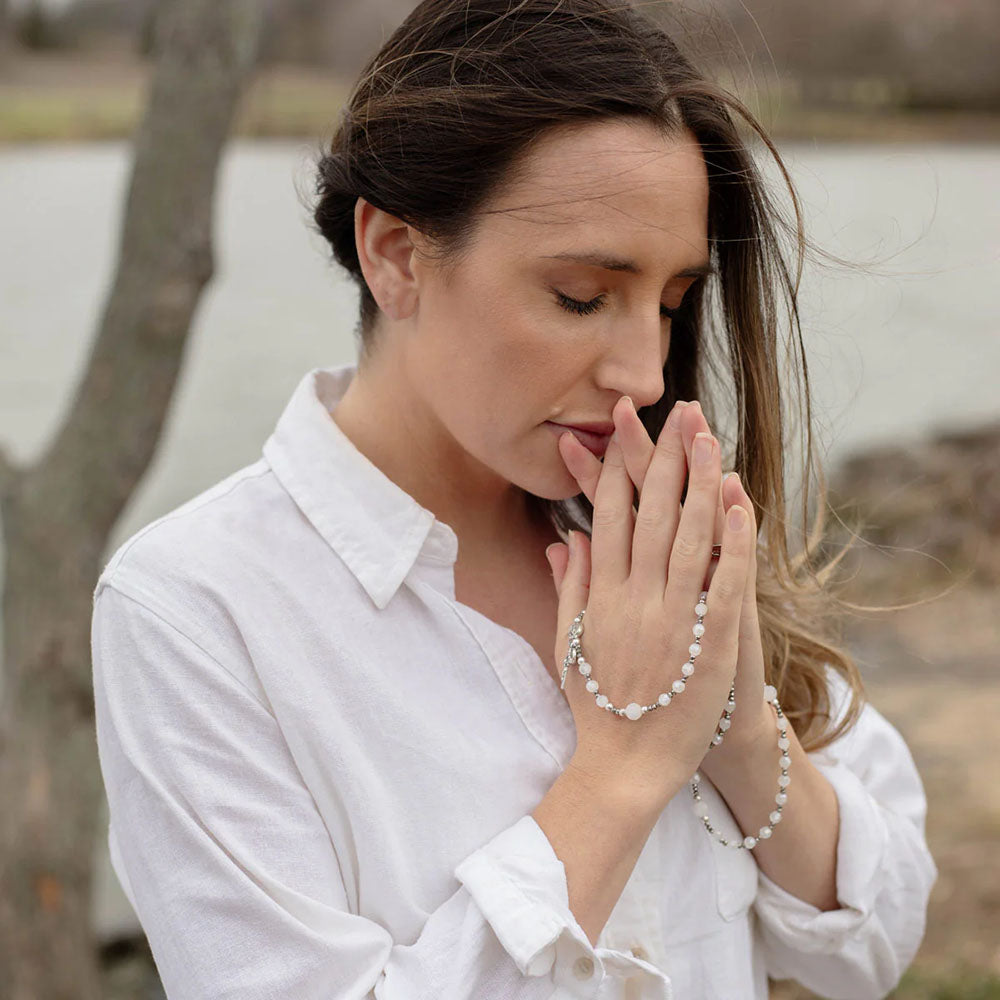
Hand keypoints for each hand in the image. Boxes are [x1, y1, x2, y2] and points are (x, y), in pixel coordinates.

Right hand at [548, 397, 773, 768]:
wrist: (623, 767)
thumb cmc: (597, 706)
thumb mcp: (570, 643)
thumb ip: (571, 587)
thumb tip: (564, 540)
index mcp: (601, 594)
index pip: (609, 515)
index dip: (617, 466)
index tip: (624, 427)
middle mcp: (633, 597)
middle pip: (652, 512)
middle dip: (665, 457)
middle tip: (679, 410)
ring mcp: (672, 618)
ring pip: (689, 536)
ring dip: (701, 482)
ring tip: (711, 437)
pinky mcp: (708, 643)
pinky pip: (723, 582)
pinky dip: (733, 540)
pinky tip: (740, 501)